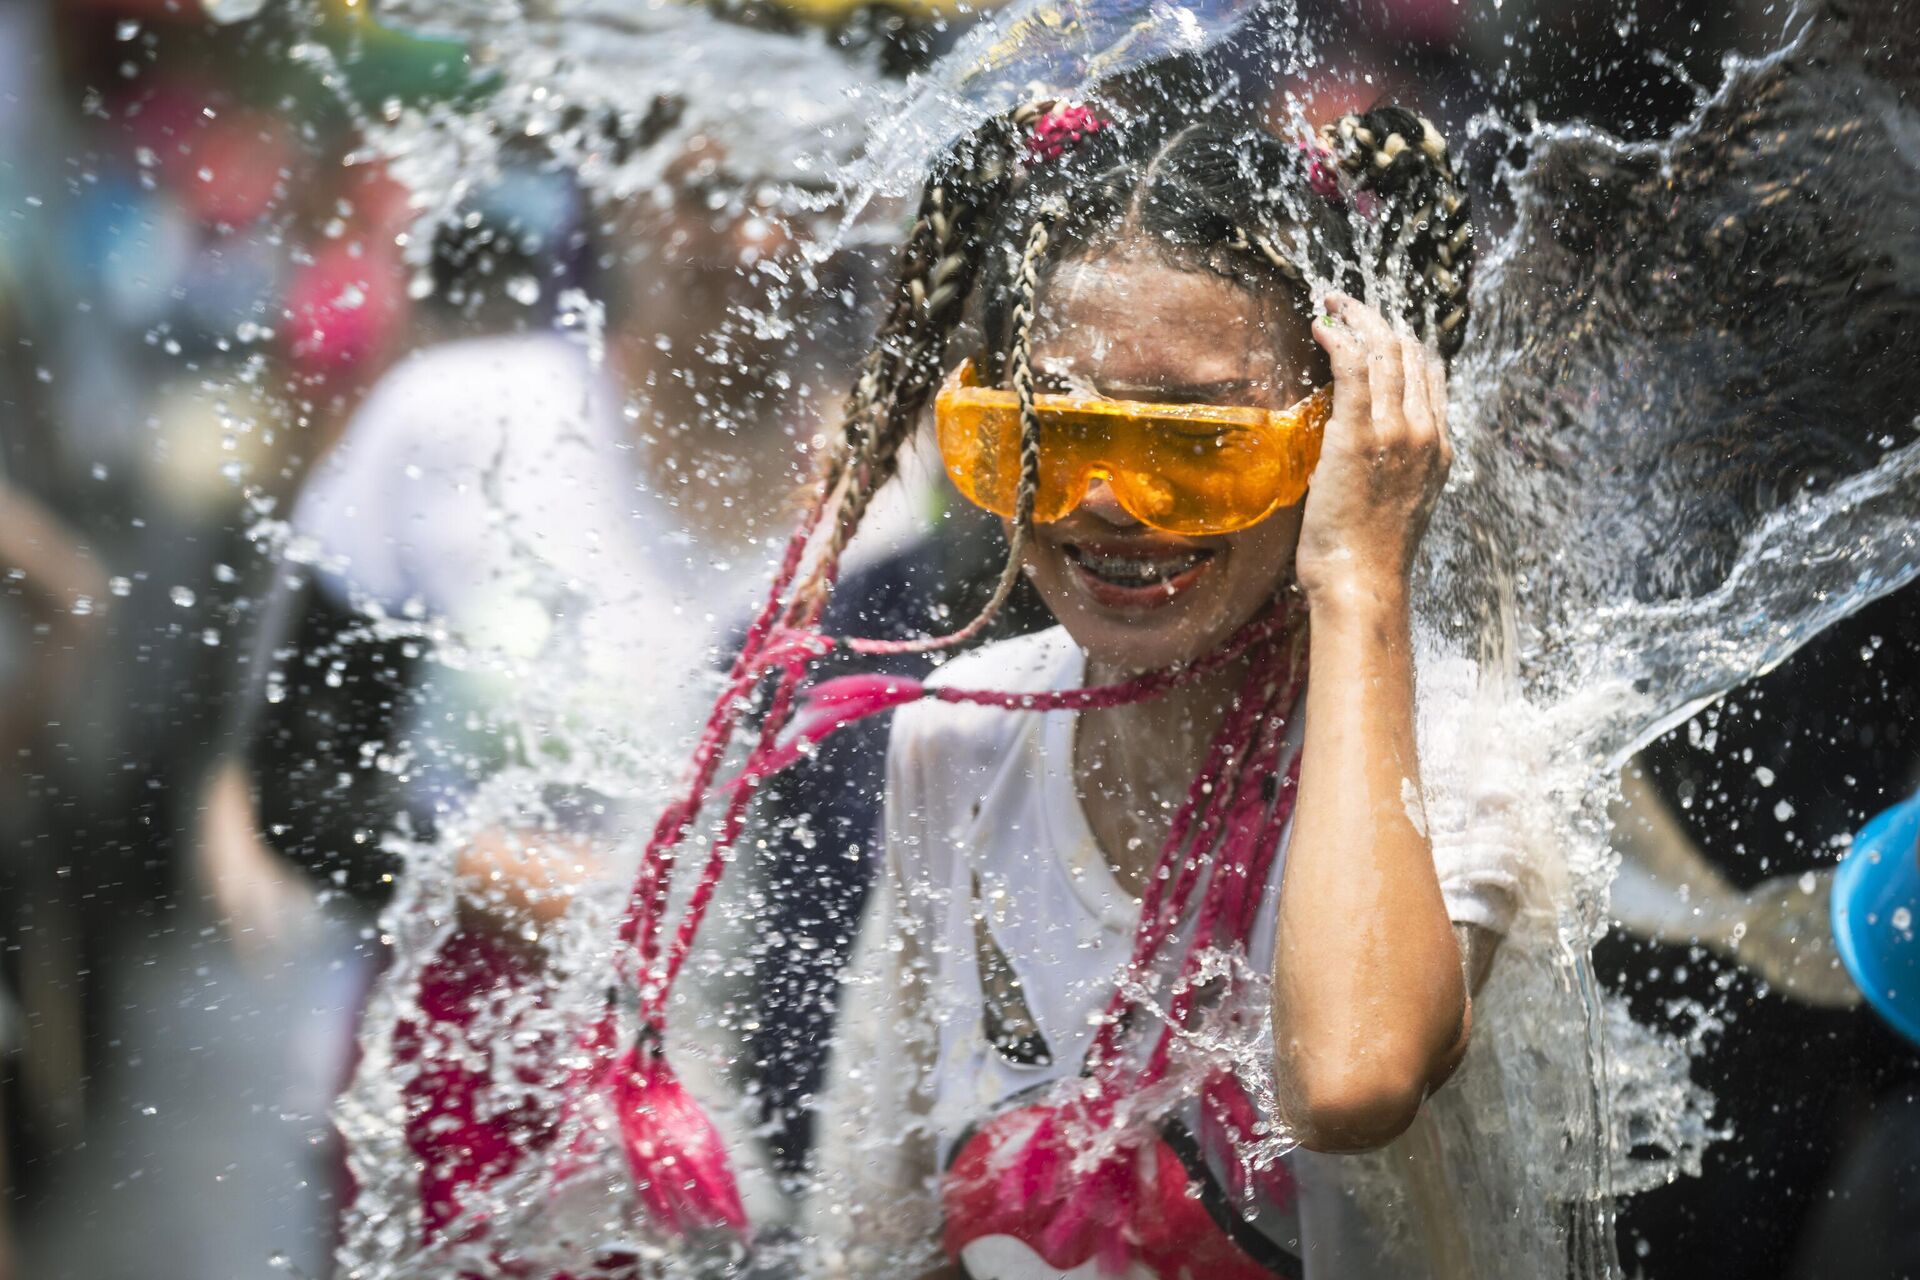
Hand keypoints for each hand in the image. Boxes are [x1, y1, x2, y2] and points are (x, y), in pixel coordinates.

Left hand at [1296, 294, 1450, 604]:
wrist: (1363, 582)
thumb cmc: (1369, 555)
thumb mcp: (1398, 504)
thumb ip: (1394, 468)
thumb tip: (1368, 451)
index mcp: (1439, 449)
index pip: (1430, 376)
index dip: (1404, 344)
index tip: (1377, 330)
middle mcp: (1426, 433)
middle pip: (1410, 355)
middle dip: (1378, 321)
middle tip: (1347, 305)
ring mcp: (1397, 432)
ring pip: (1385, 353)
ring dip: (1357, 319)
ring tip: (1332, 304)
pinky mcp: (1361, 435)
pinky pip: (1355, 369)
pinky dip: (1339, 339)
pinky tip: (1321, 326)